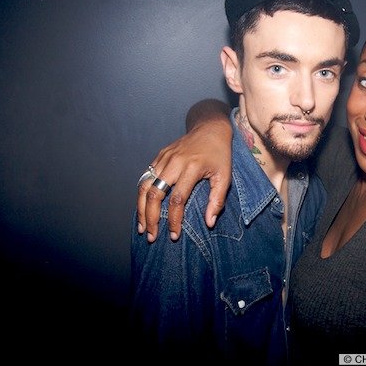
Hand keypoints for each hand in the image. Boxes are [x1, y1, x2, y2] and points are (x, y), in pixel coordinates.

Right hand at [136, 120, 232, 241]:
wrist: (210, 128)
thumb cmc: (219, 155)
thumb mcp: (225, 176)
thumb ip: (217, 200)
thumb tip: (209, 223)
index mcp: (192, 168)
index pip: (178, 199)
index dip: (174, 220)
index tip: (174, 235)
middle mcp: (174, 162)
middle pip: (155, 194)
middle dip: (150, 218)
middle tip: (150, 236)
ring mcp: (164, 158)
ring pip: (145, 186)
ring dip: (141, 209)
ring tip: (142, 227)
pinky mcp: (159, 156)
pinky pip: (145, 177)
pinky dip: (142, 195)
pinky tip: (143, 209)